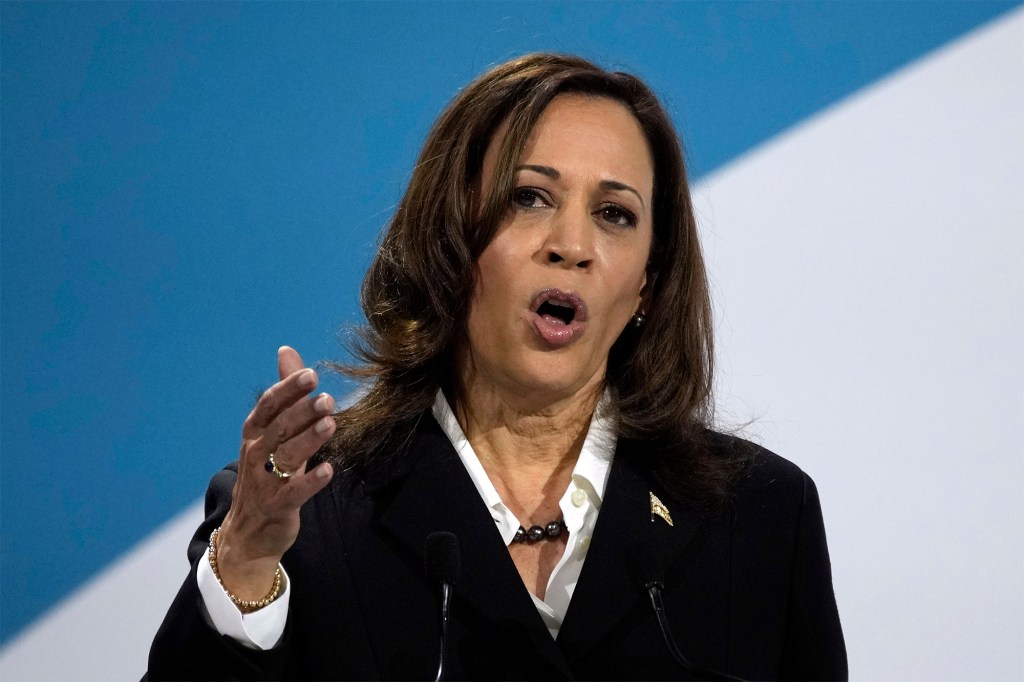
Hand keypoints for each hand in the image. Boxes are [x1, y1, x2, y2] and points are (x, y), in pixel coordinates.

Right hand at [215, 346, 336, 600]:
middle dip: (302, 412)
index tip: (310, 375)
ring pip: (286, 456)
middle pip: (279, 428)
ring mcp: (263, 481)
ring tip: (329, 424)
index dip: (288, 390)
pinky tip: (329, 470)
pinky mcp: (277, 506)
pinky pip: (294, 492)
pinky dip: (311, 481)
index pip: (268, 405)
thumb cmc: (266, 472)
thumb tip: (287, 351)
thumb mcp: (273, 431)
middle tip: (326, 399)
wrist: (249, 531)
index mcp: (254, 432)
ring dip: (308, 440)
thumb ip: (286, 394)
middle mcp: (255, 453)